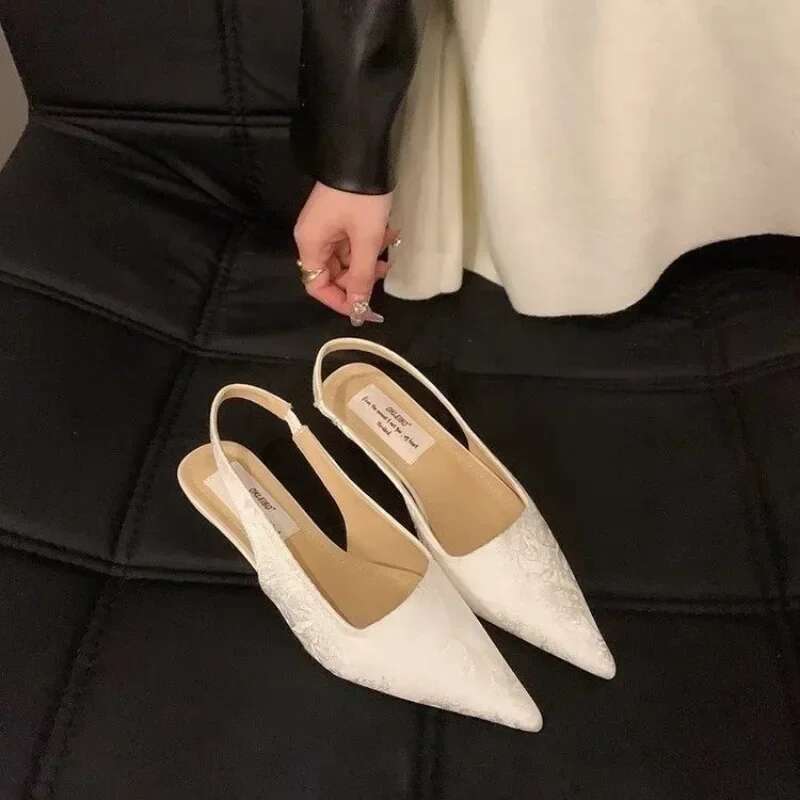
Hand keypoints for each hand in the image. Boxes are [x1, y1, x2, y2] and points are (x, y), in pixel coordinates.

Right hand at [294, 181, 396, 324]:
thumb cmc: (362, 198)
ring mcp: (326, 227)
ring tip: (389, 249)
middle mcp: (313, 238)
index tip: (363, 309)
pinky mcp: (338, 217)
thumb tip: (357, 308)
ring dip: (369, 259)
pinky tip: (388, 233)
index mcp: (310, 244)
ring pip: (346, 258)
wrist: (362, 153)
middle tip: (383, 271)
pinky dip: (369, 242)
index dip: (340, 301)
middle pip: (332, 273)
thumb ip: (361, 276)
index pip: (316, 286)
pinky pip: (351, 241)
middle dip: (359, 277)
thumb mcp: (366, 240)